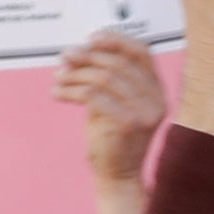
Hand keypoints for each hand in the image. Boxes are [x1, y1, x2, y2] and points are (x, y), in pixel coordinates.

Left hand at [54, 30, 168, 186]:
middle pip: (118, 62)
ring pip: (104, 77)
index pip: (142, 52)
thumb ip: (108, 77)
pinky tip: (57, 93)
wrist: (117, 175)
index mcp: (157, 90)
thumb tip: (80, 50)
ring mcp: (146, 113)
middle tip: (64, 57)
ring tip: (58, 78)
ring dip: (75, 74)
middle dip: (87, 56)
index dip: (116, 39)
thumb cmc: (111, 136)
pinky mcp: (129, 125)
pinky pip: (94, 95)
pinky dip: (70, 90)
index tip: (90, 38)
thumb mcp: (114, 101)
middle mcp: (157, 99)